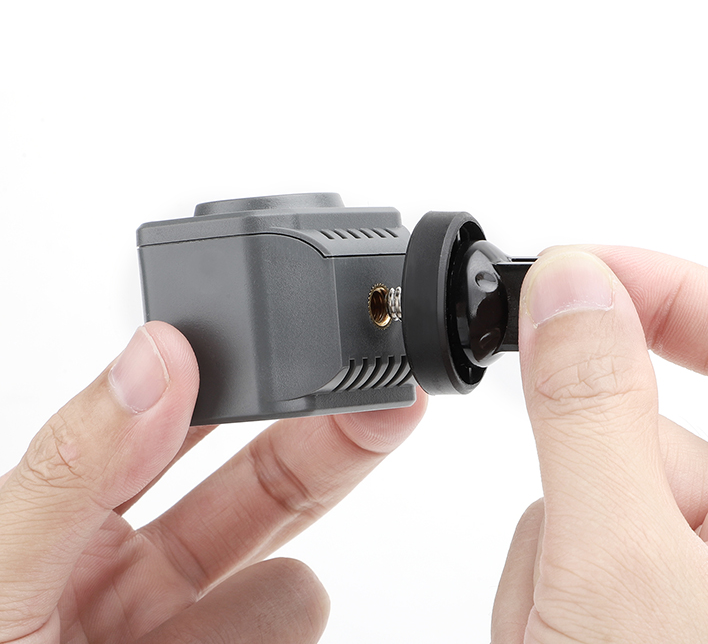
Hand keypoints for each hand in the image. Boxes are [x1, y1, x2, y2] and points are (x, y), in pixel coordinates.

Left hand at [0, 321, 426, 642]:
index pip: (177, 416)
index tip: (303, 346)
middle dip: (323, 438)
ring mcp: (177, 636)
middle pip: (255, 482)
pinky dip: (293, 631)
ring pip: (286, 582)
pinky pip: (288, 638)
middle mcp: (125, 572)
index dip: (239, 376)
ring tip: (277, 611)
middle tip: (385, 405)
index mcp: (66, 514)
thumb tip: (153, 355)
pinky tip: (275, 634)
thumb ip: (74, 465)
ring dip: (292, 593)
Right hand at [492, 247, 707, 642]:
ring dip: (554, 541)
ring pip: (599, 485)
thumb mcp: (616, 567)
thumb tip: (571, 289)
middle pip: (652, 430)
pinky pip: (583, 533)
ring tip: (553, 624)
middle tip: (561, 543)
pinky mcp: (656, 594)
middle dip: (578, 476)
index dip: (675, 290)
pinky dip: (547, 573)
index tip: (582, 272)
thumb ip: (590, 414)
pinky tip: (551, 633)